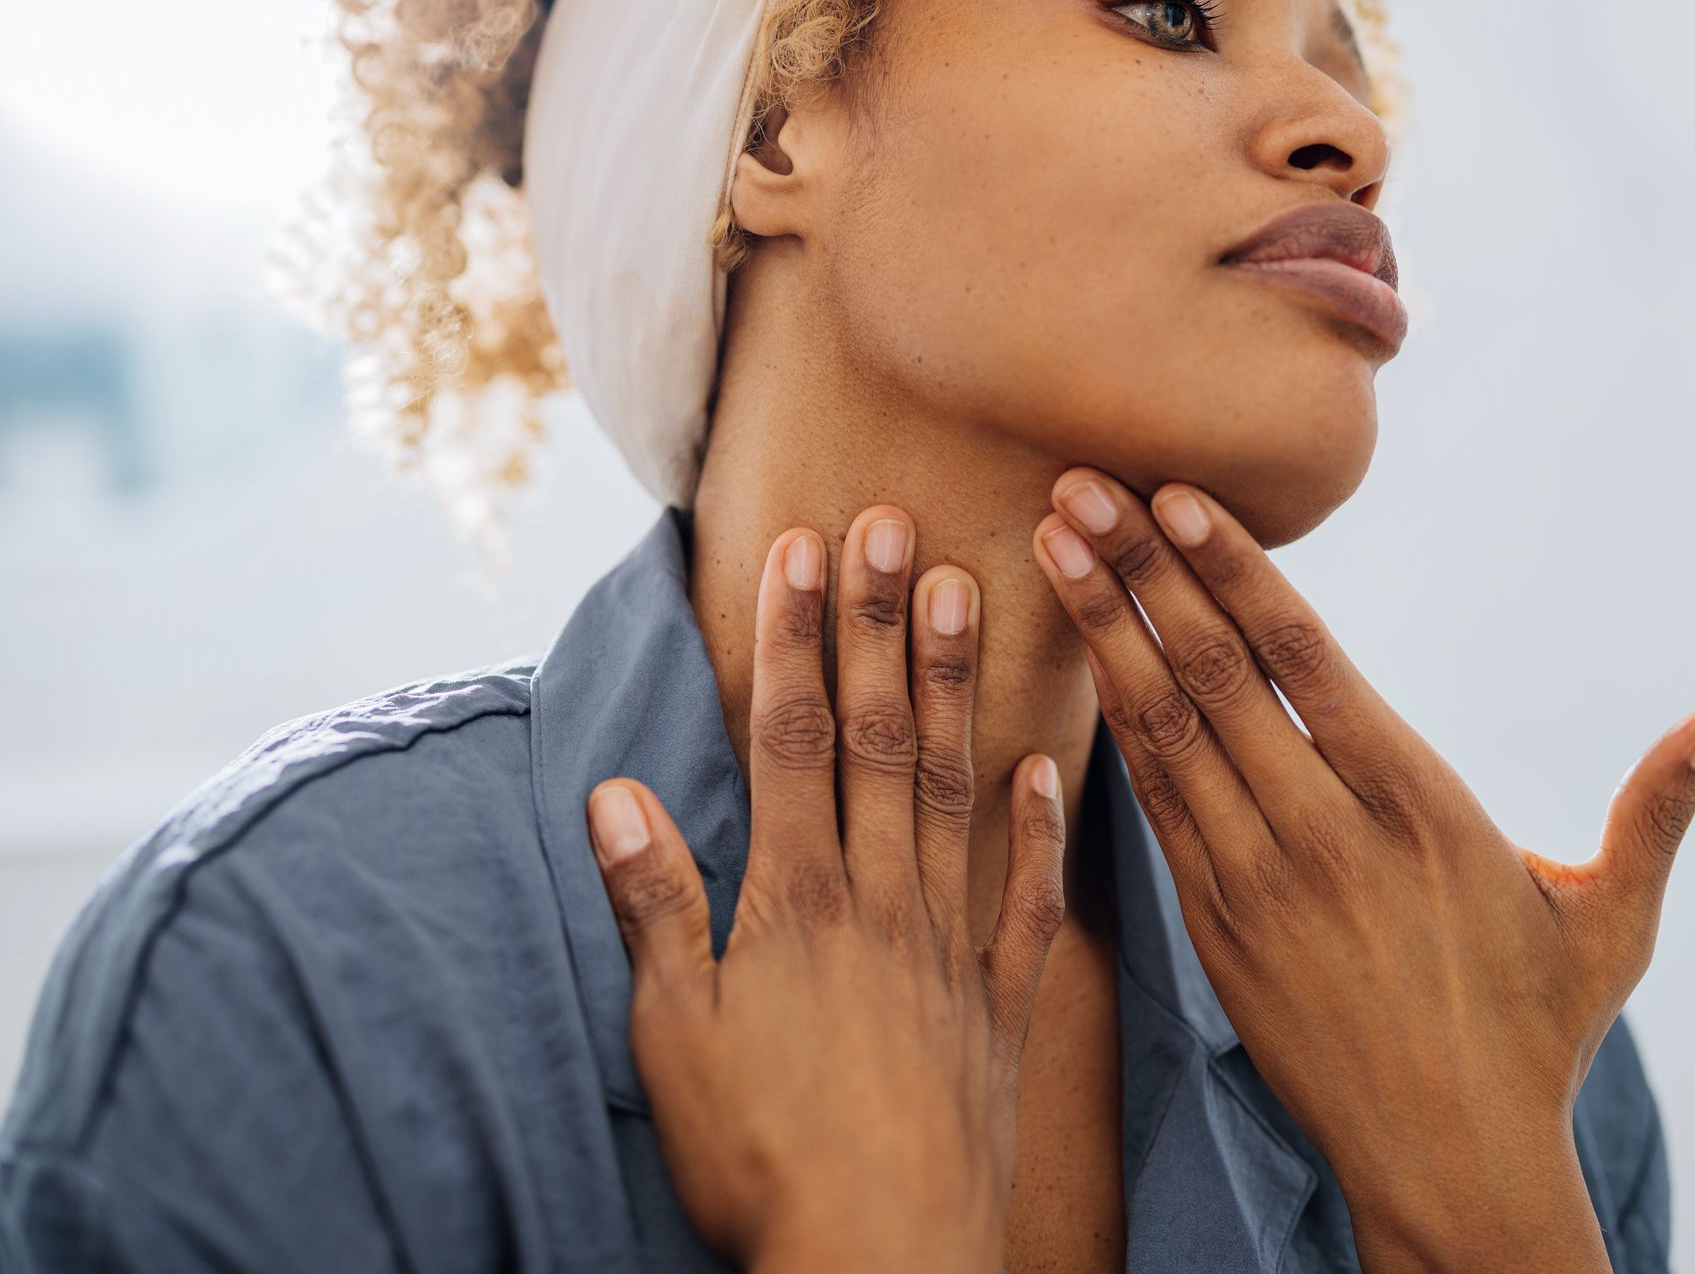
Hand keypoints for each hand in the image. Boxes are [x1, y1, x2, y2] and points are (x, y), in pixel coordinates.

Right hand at [586, 507, 1068, 1272]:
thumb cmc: (761, 1160)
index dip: (798, 637)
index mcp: (796, 901)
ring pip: (955, 791)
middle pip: (881, 740)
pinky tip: (1051, 761)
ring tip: (973, 593)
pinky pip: (1028, 902)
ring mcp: (952, 948)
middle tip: (899, 523)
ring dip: (958, 690)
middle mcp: (881, 901)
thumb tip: (615, 792)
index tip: (805, 547)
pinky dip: (1037, 829)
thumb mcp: (675, 1038)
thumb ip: (654, 908)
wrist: (881, 1261)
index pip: (795, 738)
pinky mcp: (1001, 1007)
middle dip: (884, 627)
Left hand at [1031, 470, 1694, 1270]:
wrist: (1449, 1167)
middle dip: (1140, 572)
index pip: (1304, 659)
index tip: (1174, 496)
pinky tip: (1085, 659)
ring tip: (1054, 544)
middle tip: (1077, 485)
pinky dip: (1116, 725)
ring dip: (1106, 631)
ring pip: (1166, 731)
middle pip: (1215, 675)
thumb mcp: (1613, 919)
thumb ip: (1659, 807)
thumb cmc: (1536, 1034)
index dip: (1233, 569)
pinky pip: (1155, 806)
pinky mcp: (1216, 930)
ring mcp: (1257, 883)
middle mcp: (1325, 834)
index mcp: (1417, 806)